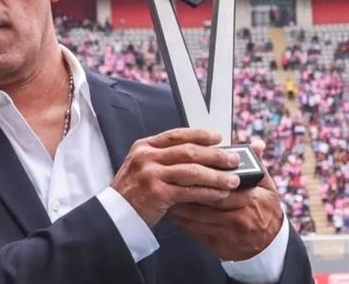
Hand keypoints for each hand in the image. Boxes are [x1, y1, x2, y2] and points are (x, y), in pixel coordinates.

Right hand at [111, 128, 241, 226]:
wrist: (115, 215)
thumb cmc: (133, 192)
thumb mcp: (142, 167)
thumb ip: (163, 158)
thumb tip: (198, 154)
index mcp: (144, 146)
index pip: (177, 135)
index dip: (200, 135)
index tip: (218, 137)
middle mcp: (146, 157)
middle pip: (188, 151)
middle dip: (215, 155)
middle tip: (234, 159)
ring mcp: (151, 174)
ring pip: (192, 171)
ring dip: (216, 175)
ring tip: (233, 180)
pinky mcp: (157, 193)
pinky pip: (189, 191)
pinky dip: (208, 193)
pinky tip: (220, 195)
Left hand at [167, 140, 282, 260]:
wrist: (269, 247)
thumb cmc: (265, 212)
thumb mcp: (267, 188)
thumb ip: (257, 166)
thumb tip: (256, 144)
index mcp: (253, 199)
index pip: (223, 185)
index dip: (203, 176)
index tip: (186, 166)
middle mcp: (241, 217)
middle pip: (207, 200)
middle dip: (186, 189)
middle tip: (169, 177)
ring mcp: (228, 233)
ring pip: (197, 216)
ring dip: (178, 204)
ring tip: (164, 192)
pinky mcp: (217, 245)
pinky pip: (194, 231)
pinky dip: (180, 220)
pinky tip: (169, 211)